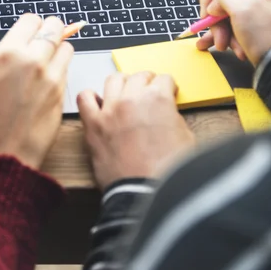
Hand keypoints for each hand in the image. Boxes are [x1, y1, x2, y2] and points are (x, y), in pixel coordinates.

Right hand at [0, 14, 73, 168]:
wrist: (4, 156)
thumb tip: (1, 46)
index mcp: (8, 54)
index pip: (31, 20)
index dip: (30, 26)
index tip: (29, 32)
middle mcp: (33, 60)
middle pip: (54, 27)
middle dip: (50, 30)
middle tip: (44, 39)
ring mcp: (52, 76)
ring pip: (67, 46)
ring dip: (58, 49)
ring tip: (47, 60)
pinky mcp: (63, 91)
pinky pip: (67, 69)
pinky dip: (61, 68)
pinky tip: (48, 80)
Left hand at [77, 72, 193, 189]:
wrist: (145, 194)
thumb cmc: (167, 172)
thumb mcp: (186, 138)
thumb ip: (174, 117)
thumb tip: (166, 113)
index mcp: (158, 99)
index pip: (163, 79)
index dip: (168, 87)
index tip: (167, 92)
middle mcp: (132, 98)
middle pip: (139, 76)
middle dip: (147, 82)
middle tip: (148, 92)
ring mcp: (110, 110)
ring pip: (113, 80)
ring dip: (122, 84)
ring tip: (125, 93)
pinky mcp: (93, 125)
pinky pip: (84, 98)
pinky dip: (90, 97)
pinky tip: (98, 103)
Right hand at [196, 0, 270, 65]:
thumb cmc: (269, 35)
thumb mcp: (242, 8)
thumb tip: (214, 4)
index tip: (207, 16)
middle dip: (217, 20)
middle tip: (219, 38)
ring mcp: (260, 5)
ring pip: (226, 13)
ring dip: (222, 31)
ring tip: (226, 46)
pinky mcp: (258, 21)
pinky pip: (235, 23)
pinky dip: (228, 36)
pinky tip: (225, 47)